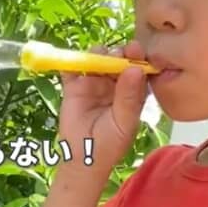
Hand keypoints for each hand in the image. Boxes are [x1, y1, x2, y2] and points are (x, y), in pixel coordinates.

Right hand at [58, 39, 149, 173]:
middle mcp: (114, 82)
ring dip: (97, 54)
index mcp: (132, 90)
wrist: (84, 157)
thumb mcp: (124, 122)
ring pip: (96, 60)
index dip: (137, 57)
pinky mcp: (74, 86)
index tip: (135, 49)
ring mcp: (94, 82)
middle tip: (118, 53)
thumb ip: (129, 97)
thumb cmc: (110, 143)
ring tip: (98, 57)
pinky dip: (70, 62)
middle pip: (117, 59)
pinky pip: (71, 70)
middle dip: (118, 52)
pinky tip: (73, 62)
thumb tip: (135, 69)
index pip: (137, 68)